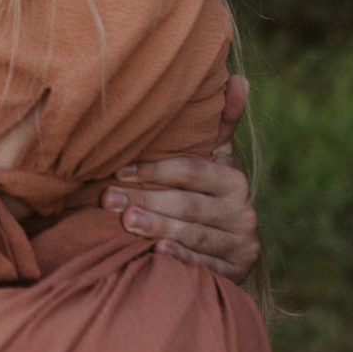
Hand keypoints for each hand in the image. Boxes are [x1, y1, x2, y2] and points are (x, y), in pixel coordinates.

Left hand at [100, 75, 260, 282]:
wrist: (229, 248)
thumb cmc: (208, 193)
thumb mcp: (215, 159)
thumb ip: (221, 123)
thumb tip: (239, 78)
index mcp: (234, 179)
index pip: (192, 171)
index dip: (155, 169)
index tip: (119, 170)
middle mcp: (243, 212)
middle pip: (188, 204)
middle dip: (146, 199)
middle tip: (108, 199)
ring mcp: (241, 245)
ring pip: (195, 234)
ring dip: (159, 227)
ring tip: (127, 222)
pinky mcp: (236, 273)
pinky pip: (205, 266)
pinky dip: (181, 259)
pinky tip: (156, 254)